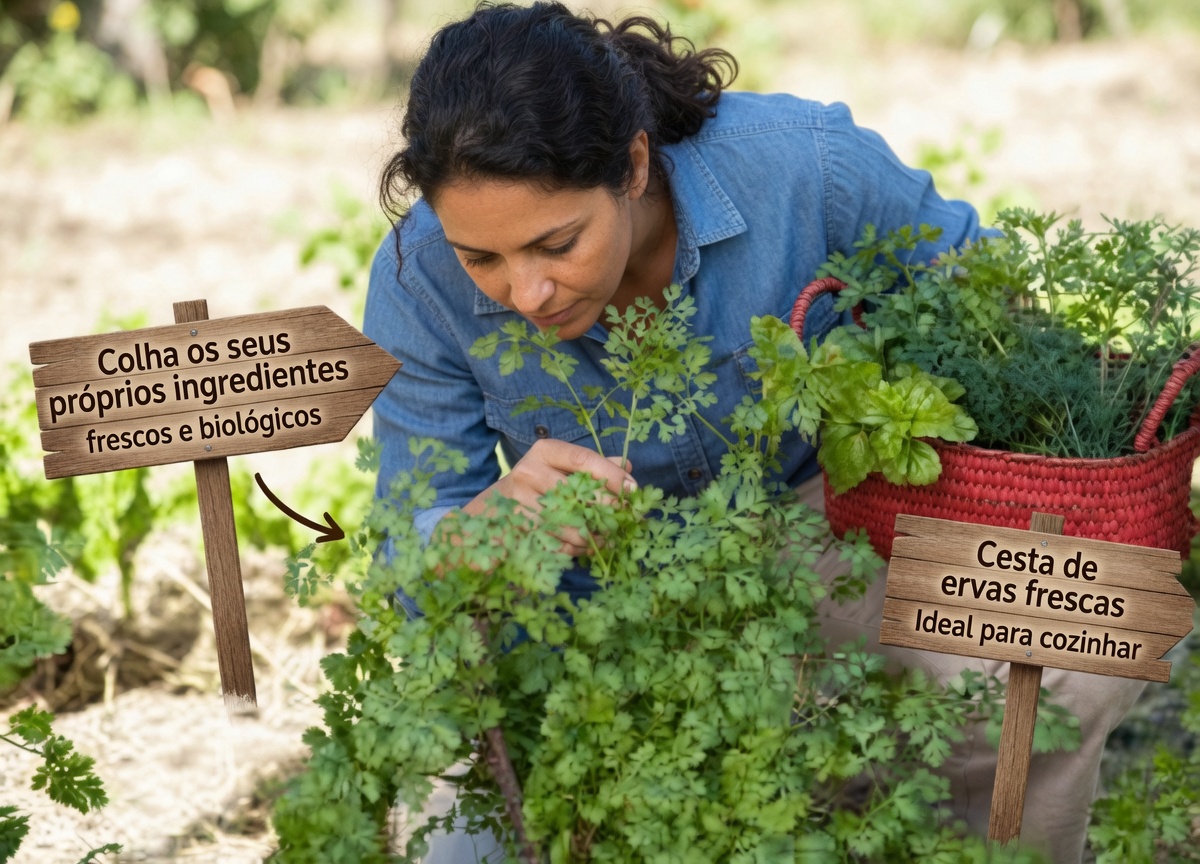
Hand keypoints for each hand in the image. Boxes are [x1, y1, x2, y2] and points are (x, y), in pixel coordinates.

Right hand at [462, 439, 635, 555]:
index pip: (585, 459)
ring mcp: (521, 504)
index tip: (634, 490)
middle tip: (626, 521)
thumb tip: (627, 467)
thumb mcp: (558, 469)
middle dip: (610, 512)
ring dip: (597, 537)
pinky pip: (561, 546)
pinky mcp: (518, 532)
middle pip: (583, 495)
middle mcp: (529, 472)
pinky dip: (578, 551)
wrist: (486, 515)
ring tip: (605, 538)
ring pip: (575, 526)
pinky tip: (583, 548)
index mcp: (544, 452)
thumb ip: (591, 467)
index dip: (613, 476)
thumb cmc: (534, 488)